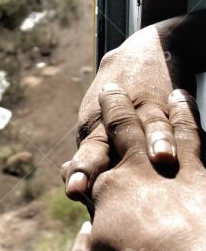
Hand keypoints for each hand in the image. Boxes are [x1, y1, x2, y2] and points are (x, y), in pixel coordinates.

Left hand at [64, 19, 195, 205]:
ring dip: (152, 144)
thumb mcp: (97, 127)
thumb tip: (81, 196)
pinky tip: (176, 149)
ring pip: (142, 130)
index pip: (83, 161)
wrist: (143, 54)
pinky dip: (171, 133)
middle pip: (98, 147)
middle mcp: (107, 123)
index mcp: (91, 134)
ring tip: (160, 160)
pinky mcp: (161, 102)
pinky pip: (167, 120)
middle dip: (88, 166)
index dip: (80, 178)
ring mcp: (135, 112)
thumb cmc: (115, 103)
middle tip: (79, 188)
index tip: (74, 194)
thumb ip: (93, 160)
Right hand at [84, 85, 205, 250]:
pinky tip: (204, 122)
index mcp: (111, 189)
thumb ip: (98, 249)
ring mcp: (182, 169)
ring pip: (173, 127)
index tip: (75, 169)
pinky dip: (202, 129)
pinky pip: (205, 143)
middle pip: (124, 128)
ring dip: (173, 110)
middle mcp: (141, 170)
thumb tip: (93, 241)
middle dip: (116, 108)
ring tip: (174, 94)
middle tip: (111, 90)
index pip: (89, 169)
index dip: (81, 165)